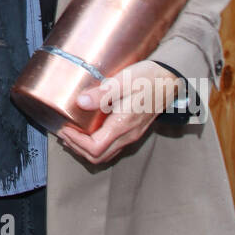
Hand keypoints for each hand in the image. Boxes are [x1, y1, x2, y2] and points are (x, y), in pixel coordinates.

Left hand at [56, 60, 181, 165]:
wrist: (170, 79)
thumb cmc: (148, 78)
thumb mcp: (124, 80)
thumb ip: (102, 93)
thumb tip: (81, 102)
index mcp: (123, 124)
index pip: (95, 148)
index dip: (76, 142)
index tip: (64, 128)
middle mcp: (128, 135)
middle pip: (98, 157)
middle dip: (77, 148)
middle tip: (64, 133)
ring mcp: (131, 135)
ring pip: (105, 155)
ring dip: (85, 149)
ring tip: (72, 135)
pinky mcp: (133, 131)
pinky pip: (112, 147)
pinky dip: (96, 145)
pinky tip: (89, 132)